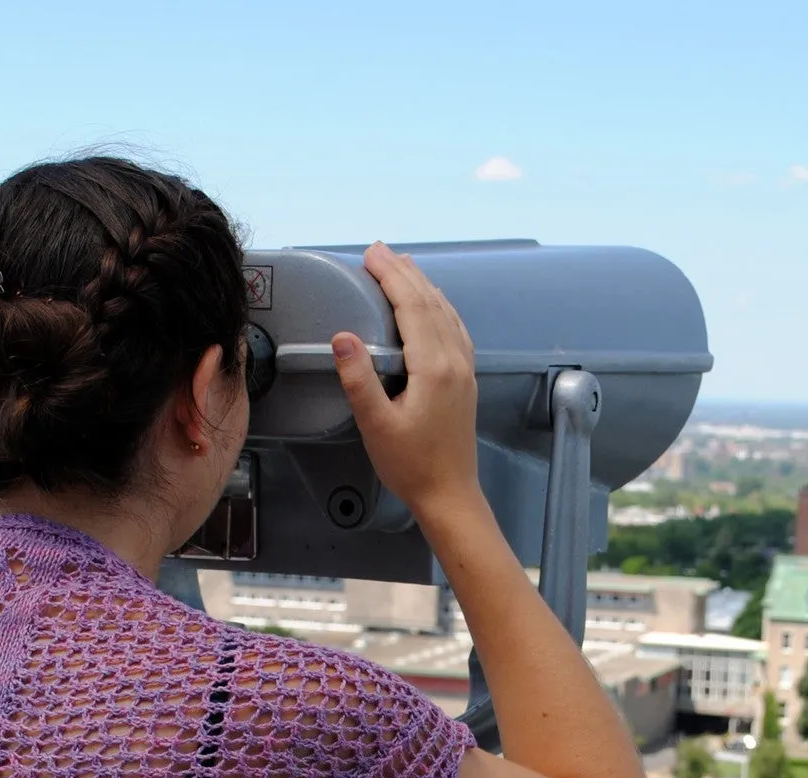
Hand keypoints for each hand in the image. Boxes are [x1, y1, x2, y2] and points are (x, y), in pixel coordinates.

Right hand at [331, 242, 478, 513]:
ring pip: (446, 312)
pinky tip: (433, 304)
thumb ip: (359, 379)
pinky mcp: (466, 380)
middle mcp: (454, 361)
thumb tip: (342, 337)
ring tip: (401, 265)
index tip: (370, 255)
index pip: (412, 306)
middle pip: (430, 302)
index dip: (390, 277)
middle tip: (378, 251)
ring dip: (423, 285)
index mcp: (433, 367)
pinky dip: (440, 306)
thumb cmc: (410, 465)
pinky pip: (455, 329)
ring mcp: (465, 369)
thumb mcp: (375, 426)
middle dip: (404, 273)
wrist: (450, 495)